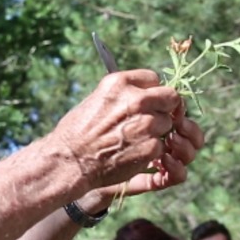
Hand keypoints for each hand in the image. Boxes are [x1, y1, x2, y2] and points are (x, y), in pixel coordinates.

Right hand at [52, 70, 191, 189]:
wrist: (70, 161)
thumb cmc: (77, 132)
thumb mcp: (96, 98)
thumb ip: (123, 94)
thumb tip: (143, 93)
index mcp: (120, 83)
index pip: (154, 78)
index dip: (151, 92)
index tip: (146, 102)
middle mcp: (136, 100)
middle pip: (170, 98)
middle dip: (162, 109)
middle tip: (149, 121)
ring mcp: (147, 124)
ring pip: (167, 123)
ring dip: (157, 132)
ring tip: (134, 140)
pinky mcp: (151, 147)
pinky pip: (162, 145)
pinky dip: (151, 151)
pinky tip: (133, 153)